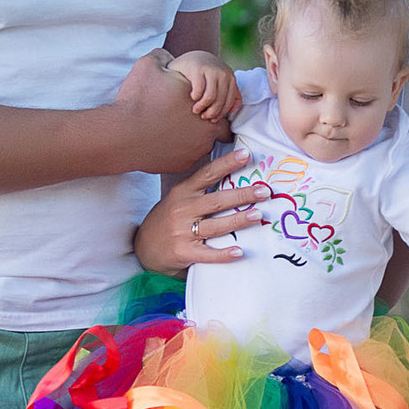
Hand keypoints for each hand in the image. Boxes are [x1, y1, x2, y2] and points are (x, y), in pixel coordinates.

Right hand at [133, 148, 266, 271]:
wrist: (144, 248)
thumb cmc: (168, 220)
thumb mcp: (178, 199)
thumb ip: (200, 189)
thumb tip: (233, 176)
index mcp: (183, 192)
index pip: (207, 174)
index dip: (227, 164)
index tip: (247, 155)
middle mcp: (183, 210)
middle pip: (216, 200)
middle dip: (242, 195)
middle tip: (264, 191)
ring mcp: (182, 232)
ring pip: (215, 226)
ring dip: (238, 220)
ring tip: (258, 215)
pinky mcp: (183, 252)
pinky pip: (207, 254)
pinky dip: (224, 253)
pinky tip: (239, 251)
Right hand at [167, 50, 239, 122]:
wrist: (192, 57)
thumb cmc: (207, 74)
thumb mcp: (221, 82)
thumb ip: (230, 93)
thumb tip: (233, 110)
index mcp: (231, 78)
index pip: (229, 102)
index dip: (221, 113)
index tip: (212, 120)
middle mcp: (223, 74)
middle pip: (220, 101)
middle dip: (211, 113)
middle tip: (203, 116)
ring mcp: (211, 70)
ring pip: (210, 97)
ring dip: (202, 107)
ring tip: (196, 110)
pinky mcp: (198, 69)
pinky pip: (199, 90)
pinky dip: (196, 97)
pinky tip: (193, 97)